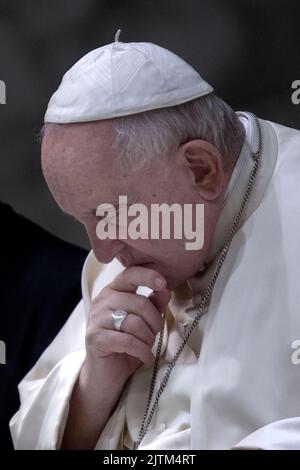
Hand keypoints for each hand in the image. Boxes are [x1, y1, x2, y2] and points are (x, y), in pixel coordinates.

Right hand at [84, 266, 170, 385]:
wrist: (105, 374)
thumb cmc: (126, 344)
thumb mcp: (144, 322)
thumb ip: (153, 304)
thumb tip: (165, 290)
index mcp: (113, 291)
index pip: (130, 274)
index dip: (148, 276)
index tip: (163, 284)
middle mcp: (102, 300)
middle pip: (139, 303)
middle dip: (155, 322)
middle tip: (155, 335)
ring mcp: (96, 319)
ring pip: (135, 322)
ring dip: (148, 338)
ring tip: (147, 346)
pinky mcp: (95, 338)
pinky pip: (128, 341)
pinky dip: (142, 350)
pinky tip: (145, 357)